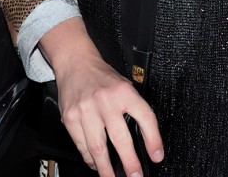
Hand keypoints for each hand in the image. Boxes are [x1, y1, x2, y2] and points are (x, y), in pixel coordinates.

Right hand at [54, 53, 162, 176]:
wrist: (76, 63)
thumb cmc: (102, 77)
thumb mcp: (125, 85)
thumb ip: (133, 108)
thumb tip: (145, 139)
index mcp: (124, 91)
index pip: (145, 117)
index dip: (153, 139)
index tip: (157, 156)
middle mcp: (105, 100)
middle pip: (120, 138)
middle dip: (129, 162)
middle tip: (135, 176)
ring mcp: (86, 109)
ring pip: (98, 147)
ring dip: (106, 168)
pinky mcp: (70, 117)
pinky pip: (81, 145)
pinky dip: (89, 158)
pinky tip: (95, 164)